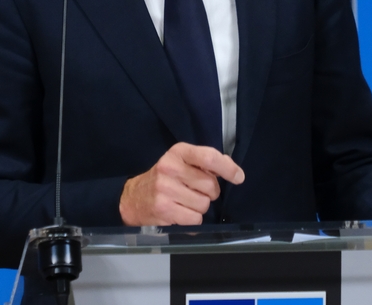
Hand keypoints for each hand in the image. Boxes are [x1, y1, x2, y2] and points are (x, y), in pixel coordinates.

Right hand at [119, 142, 244, 225]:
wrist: (133, 198)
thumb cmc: (164, 178)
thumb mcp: (181, 162)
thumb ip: (206, 163)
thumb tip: (233, 170)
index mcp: (178, 152)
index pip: (209, 157)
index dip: (228, 168)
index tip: (238, 177)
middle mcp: (170, 168)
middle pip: (210, 185)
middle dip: (210, 192)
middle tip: (195, 191)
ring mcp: (165, 189)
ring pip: (204, 205)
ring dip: (200, 207)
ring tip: (185, 202)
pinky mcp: (163, 209)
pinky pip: (195, 219)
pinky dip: (192, 219)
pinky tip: (180, 212)